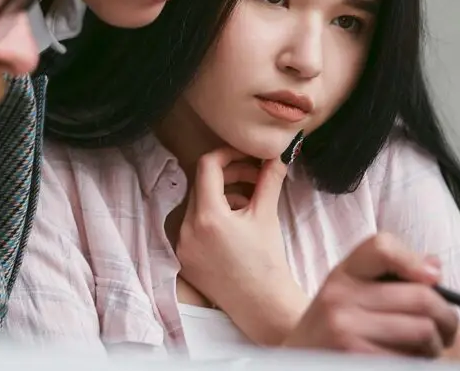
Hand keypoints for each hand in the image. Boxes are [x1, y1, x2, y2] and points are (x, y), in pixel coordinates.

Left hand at [176, 147, 305, 343]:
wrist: (262, 305)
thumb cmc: (267, 262)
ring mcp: (182, 245)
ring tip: (247, 206)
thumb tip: (277, 154)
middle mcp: (187, 229)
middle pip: (202, 185)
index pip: (207, 166)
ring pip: (197, 205)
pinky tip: (234, 228)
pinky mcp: (183, 258)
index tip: (246, 157)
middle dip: (229, 177)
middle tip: (254, 179)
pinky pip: (192, 226)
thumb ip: (269, 179)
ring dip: (221, 197)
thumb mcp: (267, 215)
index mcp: (207, 216)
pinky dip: (211, 218)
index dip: (228, 155)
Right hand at [283, 233, 458, 356]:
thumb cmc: (332, 327)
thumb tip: (433, 266)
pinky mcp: (355, 358)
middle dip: (446, 318)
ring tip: (427, 349)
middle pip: (420, 297)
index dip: (414, 260)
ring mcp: (346, 329)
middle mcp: (340, 297)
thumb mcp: (350, 292)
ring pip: (423, 331)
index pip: (382, 247)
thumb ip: (390, 276)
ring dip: (436, 346)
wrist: (298, 361)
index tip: (434, 279)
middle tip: (447, 329)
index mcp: (344, 274)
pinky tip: (409, 361)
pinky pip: (410, 359)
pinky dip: (420, 363)